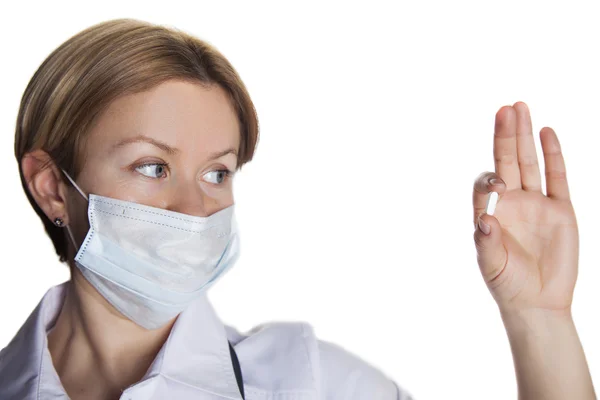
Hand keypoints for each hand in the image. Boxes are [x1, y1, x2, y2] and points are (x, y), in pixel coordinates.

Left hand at [472, 102, 577, 314]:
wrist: (538, 302)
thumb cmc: (508, 285)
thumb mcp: (491, 266)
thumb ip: (486, 244)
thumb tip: (485, 221)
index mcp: (490, 212)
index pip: (485, 183)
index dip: (489, 178)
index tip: (498, 184)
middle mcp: (512, 202)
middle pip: (506, 161)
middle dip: (505, 136)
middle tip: (505, 109)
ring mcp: (537, 203)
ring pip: (530, 162)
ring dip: (525, 136)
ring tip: (519, 108)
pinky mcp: (560, 209)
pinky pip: (557, 177)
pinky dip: (553, 155)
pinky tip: (546, 132)